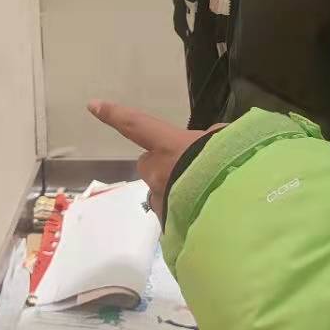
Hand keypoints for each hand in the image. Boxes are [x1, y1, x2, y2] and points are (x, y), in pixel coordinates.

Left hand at [87, 102, 217, 216]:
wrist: (236, 214)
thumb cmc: (229, 169)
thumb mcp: (229, 142)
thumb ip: (216, 137)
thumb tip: (213, 139)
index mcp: (171, 147)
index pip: (137, 126)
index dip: (115, 114)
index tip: (93, 104)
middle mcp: (159, 174)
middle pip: (149, 164)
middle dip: (162, 164)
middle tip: (190, 165)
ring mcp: (162, 202)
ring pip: (160, 190)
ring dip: (174, 189)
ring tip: (205, 193)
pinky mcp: (170, 225)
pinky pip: (172, 212)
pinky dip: (182, 210)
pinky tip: (204, 210)